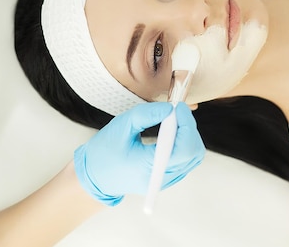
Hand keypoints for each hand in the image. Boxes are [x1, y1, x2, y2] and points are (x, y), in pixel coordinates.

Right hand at [74, 102, 204, 205]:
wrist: (95, 176)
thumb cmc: (104, 152)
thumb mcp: (121, 126)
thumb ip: (146, 115)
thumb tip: (170, 109)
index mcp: (148, 167)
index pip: (183, 148)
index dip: (186, 124)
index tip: (178, 106)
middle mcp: (161, 179)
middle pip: (193, 152)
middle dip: (189, 128)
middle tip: (175, 112)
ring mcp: (165, 181)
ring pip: (193, 156)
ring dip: (188, 135)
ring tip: (171, 121)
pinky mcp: (166, 178)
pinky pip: (186, 160)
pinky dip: (184, 142)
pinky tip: (170, 132)